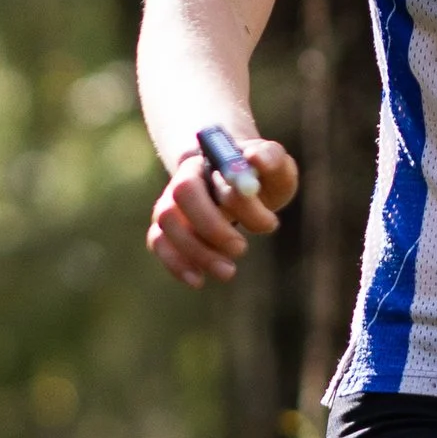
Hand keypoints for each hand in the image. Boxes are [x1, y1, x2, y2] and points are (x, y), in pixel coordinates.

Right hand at [147, 135, 299, 286]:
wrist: (242, 186)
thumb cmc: (261, 177)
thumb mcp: (278, 166)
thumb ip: (272, 159)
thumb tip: (254, 160)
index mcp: (213, 158)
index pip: (216, 173)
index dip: (238, 200)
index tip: (270, 223)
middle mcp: (187, 177)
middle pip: (182, 193)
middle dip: (212, 226)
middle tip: (241, 249)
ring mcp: (173, 202)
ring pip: (167, 222)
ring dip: (196, 250)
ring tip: (228, 271)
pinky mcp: (168, 228)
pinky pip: (159, 242)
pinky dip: (175, 263)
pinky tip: (198, 280)